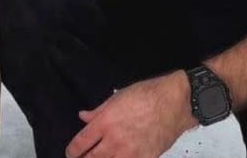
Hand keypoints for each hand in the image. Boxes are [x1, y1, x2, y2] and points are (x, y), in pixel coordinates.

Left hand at [66, 72, 196, 157]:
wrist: (176, 103)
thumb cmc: (147, 95)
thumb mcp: (118, 97)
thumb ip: (98, 111)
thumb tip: (83, 117)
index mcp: (105, 122)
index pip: (81, 143)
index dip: (72, 151)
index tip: (71, 153)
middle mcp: (115, 140)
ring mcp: (131, 152)